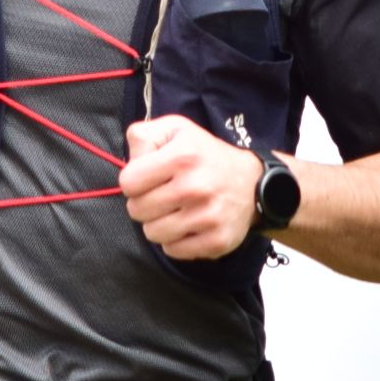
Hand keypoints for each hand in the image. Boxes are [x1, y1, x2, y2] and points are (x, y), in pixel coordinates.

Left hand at [119, 115, 259, 260]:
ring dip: (158, 224)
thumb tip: (129, 162)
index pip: (128, 182)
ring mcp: (208, 217)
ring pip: (152, 234)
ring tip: (175, 210)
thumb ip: (143, 135)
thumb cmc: (205, 155)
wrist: (252, 182)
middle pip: (136, 210)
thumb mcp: (175, 130)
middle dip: (145, 203)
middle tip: (163, 195)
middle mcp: (196, 187)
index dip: (134, 181)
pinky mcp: (217, 240)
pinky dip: (176, 241)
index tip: (149, 178)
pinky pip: (173, 250)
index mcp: (183, 156)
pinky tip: (188, 225)